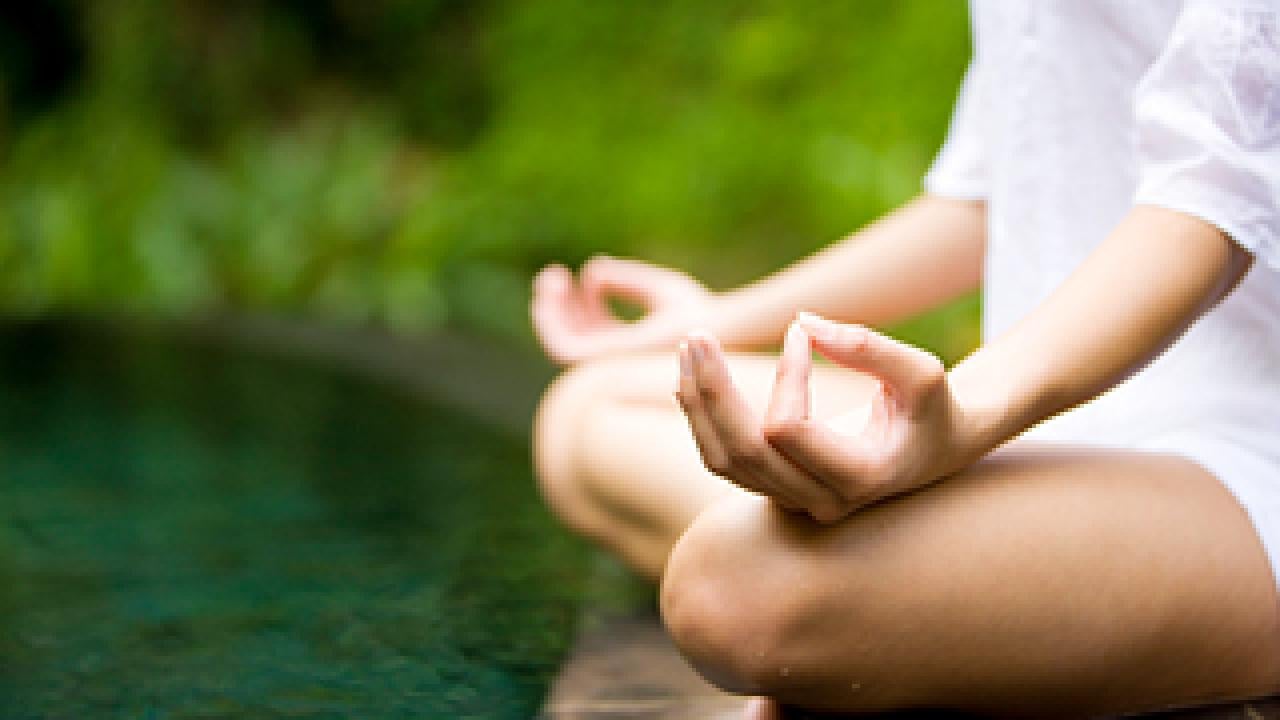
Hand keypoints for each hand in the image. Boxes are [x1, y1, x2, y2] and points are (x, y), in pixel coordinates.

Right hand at [531, 256, 715, 364]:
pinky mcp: (600, 363)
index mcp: (630, 348)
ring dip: (548, 312)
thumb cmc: (696, 314)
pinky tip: (553, 290)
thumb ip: (627, 282)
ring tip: (550, 279)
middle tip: (553, 275)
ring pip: (559, 343)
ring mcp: (606, 365)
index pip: (594, 331)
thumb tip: (592, 273)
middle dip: (557, 307)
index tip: (581, 277)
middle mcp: (614, 361)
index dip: (581, 304)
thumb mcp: (658, 291)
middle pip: (573, 337)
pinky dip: (550, 320)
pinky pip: (560, 346)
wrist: (708, 329)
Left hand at [676, 313, 964, 522]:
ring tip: (688, 349)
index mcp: (860, 478)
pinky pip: (724, 459)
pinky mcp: (776, 490)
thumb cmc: (933, 407)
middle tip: (696, 335)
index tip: (800, 331)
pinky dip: (703, 417)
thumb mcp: (922, 372)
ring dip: (698, 403)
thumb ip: (869, 347)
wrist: (937, 449)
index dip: (786, 375)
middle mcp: (822, 502)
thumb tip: (803, 322)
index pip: (788, 429)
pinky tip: (693, 376)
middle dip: (712, 390)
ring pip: (723, 460)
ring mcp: (795, 502)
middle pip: (743, 453)